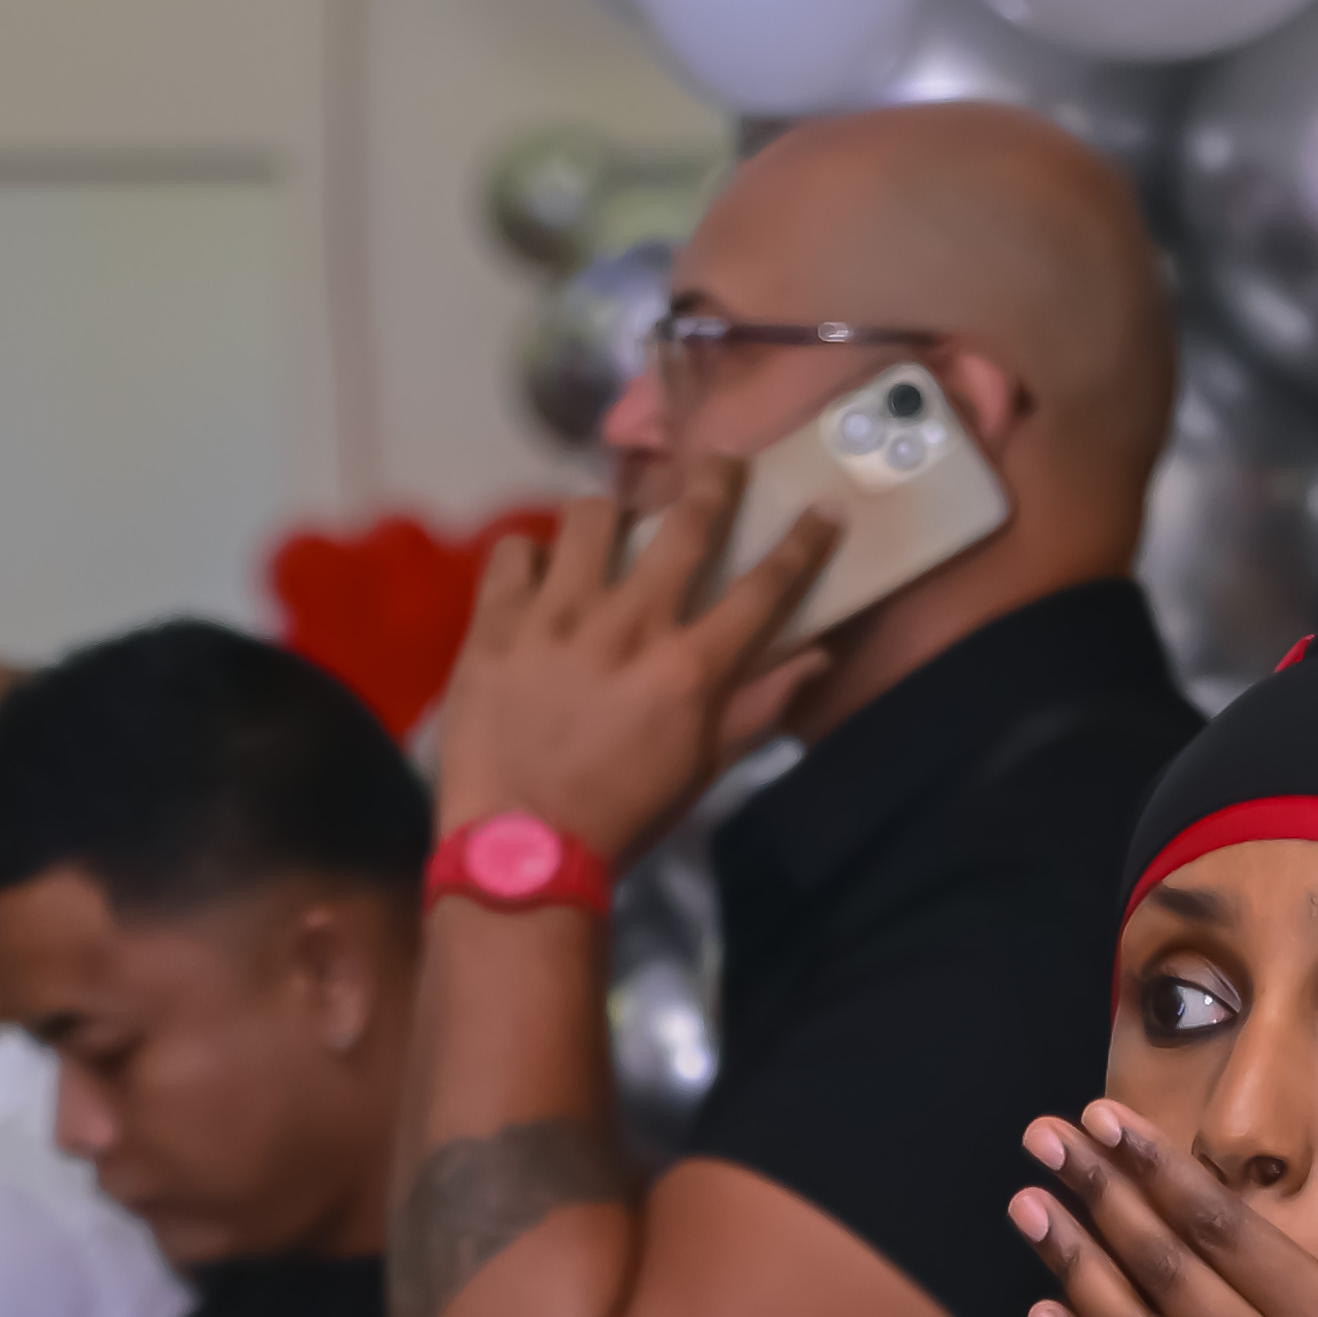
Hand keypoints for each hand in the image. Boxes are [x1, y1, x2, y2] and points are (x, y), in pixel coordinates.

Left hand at [420, 464, 837, 870]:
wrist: (519, 853)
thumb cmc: (622, 817)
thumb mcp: (701, 769)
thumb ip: (759, 706)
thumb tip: (819, 658)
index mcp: (690, 668)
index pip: (764, 588)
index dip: (802, 543)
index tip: (822, 508)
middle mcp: (630, 626)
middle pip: (685, 524)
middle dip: (713, 480)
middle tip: (717, 463)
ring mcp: (556, 619)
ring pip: (590, 517)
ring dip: (607, 514)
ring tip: (604, 528)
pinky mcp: (495, 625)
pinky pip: (512, 552)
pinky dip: (528, 557)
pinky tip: (535, 576)